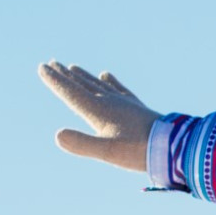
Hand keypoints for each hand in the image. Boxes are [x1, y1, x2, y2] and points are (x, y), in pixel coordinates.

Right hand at [40, 62, 154, 171]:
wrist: (173, 145)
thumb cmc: (139, 151)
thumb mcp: (108, 152)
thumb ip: (82, 144)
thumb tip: (57, 134)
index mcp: (98, 110)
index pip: (71, 92)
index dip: (55, 81)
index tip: (42, 67)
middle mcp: (109, 101)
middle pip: (83, 85)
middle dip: (66, 75)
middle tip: (52, 63)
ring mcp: (124, 102)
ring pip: (98, 85)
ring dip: (84, 76)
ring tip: (73, 68)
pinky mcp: (136, 107)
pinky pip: (118, 89)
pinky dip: (109, 81)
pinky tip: (106, 75)